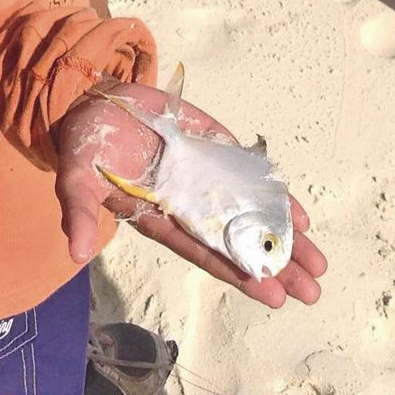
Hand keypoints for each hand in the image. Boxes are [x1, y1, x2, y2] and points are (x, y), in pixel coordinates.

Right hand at [53, 81, 324, 308]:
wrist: (96, 100)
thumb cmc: (84, 145)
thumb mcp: (76, 178)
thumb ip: (79, 212)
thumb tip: (76, 252)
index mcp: (161, 218)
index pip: (205, 252)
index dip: (237, 272)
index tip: (271, 294)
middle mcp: (191, 205)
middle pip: (239, 242)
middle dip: (275, 266)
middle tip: (311, 291)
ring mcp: (208, 177)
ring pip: (253, 213)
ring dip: (285, 237)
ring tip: (319, 264)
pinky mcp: (216, 148)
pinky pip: (252, 176)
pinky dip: (276, 194)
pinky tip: (301, 217)